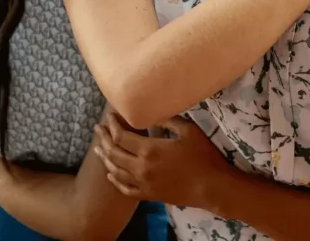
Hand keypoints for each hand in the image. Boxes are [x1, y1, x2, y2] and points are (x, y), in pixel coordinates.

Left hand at [95, 114, 232, 208]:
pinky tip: (111, 175)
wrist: (212, 187)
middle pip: (114, 153)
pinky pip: (125, 189)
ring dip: (105, 159)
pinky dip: (115, 181)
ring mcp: (143, 184)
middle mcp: (141, 168)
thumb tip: (152, 114)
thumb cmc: (203, 156)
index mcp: (149, 150)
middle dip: (104, 139)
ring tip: (99, 149)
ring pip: (116, 171)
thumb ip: (168, 120)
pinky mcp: (149, 195)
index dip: (112, 125)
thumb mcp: (189, 130)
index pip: (122, 136)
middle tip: (98, 129)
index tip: (109, 116)